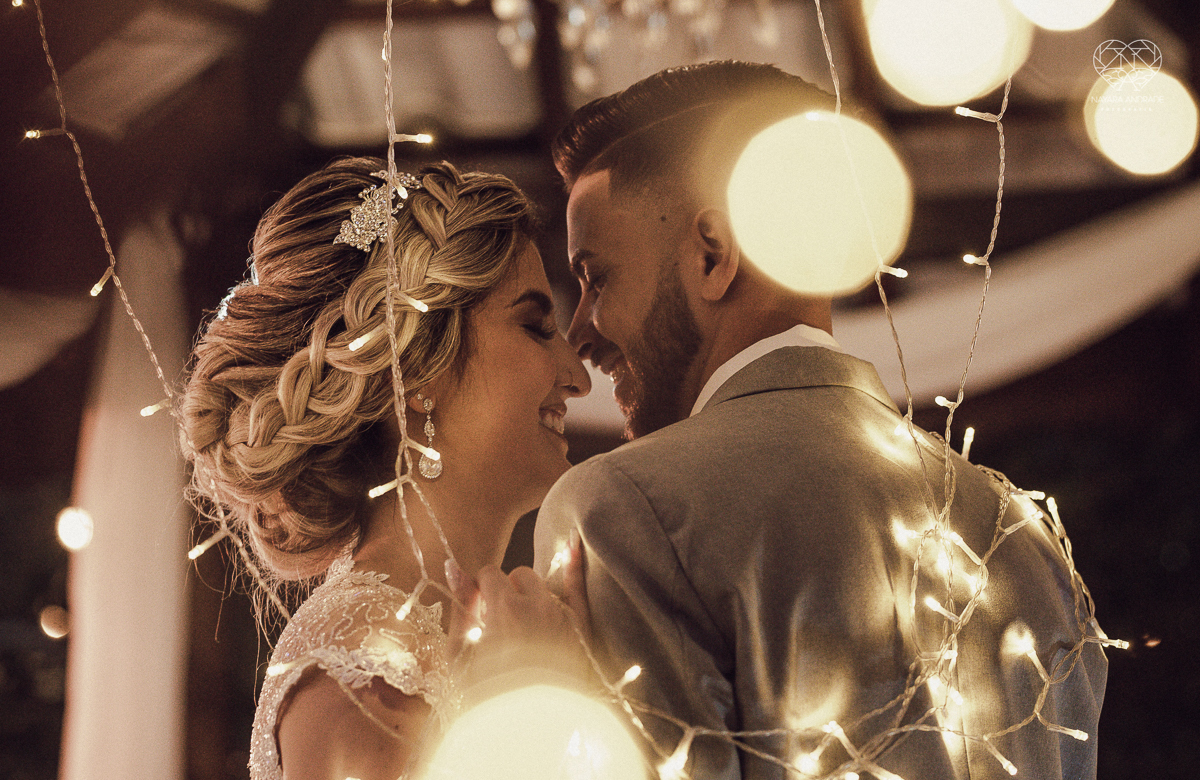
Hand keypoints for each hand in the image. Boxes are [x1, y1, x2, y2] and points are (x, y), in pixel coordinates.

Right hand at [446, 534, 592, 692]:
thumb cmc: (488, 696)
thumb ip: (460, 606)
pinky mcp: (582, 629)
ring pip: (545, 585)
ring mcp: (565, 616)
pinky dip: (575, 566)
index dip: (481, 589)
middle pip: (520, 575)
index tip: (479, 609)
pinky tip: (574, 544)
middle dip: (508, 590)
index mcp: (504, 609)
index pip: (490, 573)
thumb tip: (452, 566)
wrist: (531, 730)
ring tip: (524, 625)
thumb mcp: (461, 655)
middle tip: (501, 621)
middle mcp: (539, 606)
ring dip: (534, 596)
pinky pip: (579, 587)